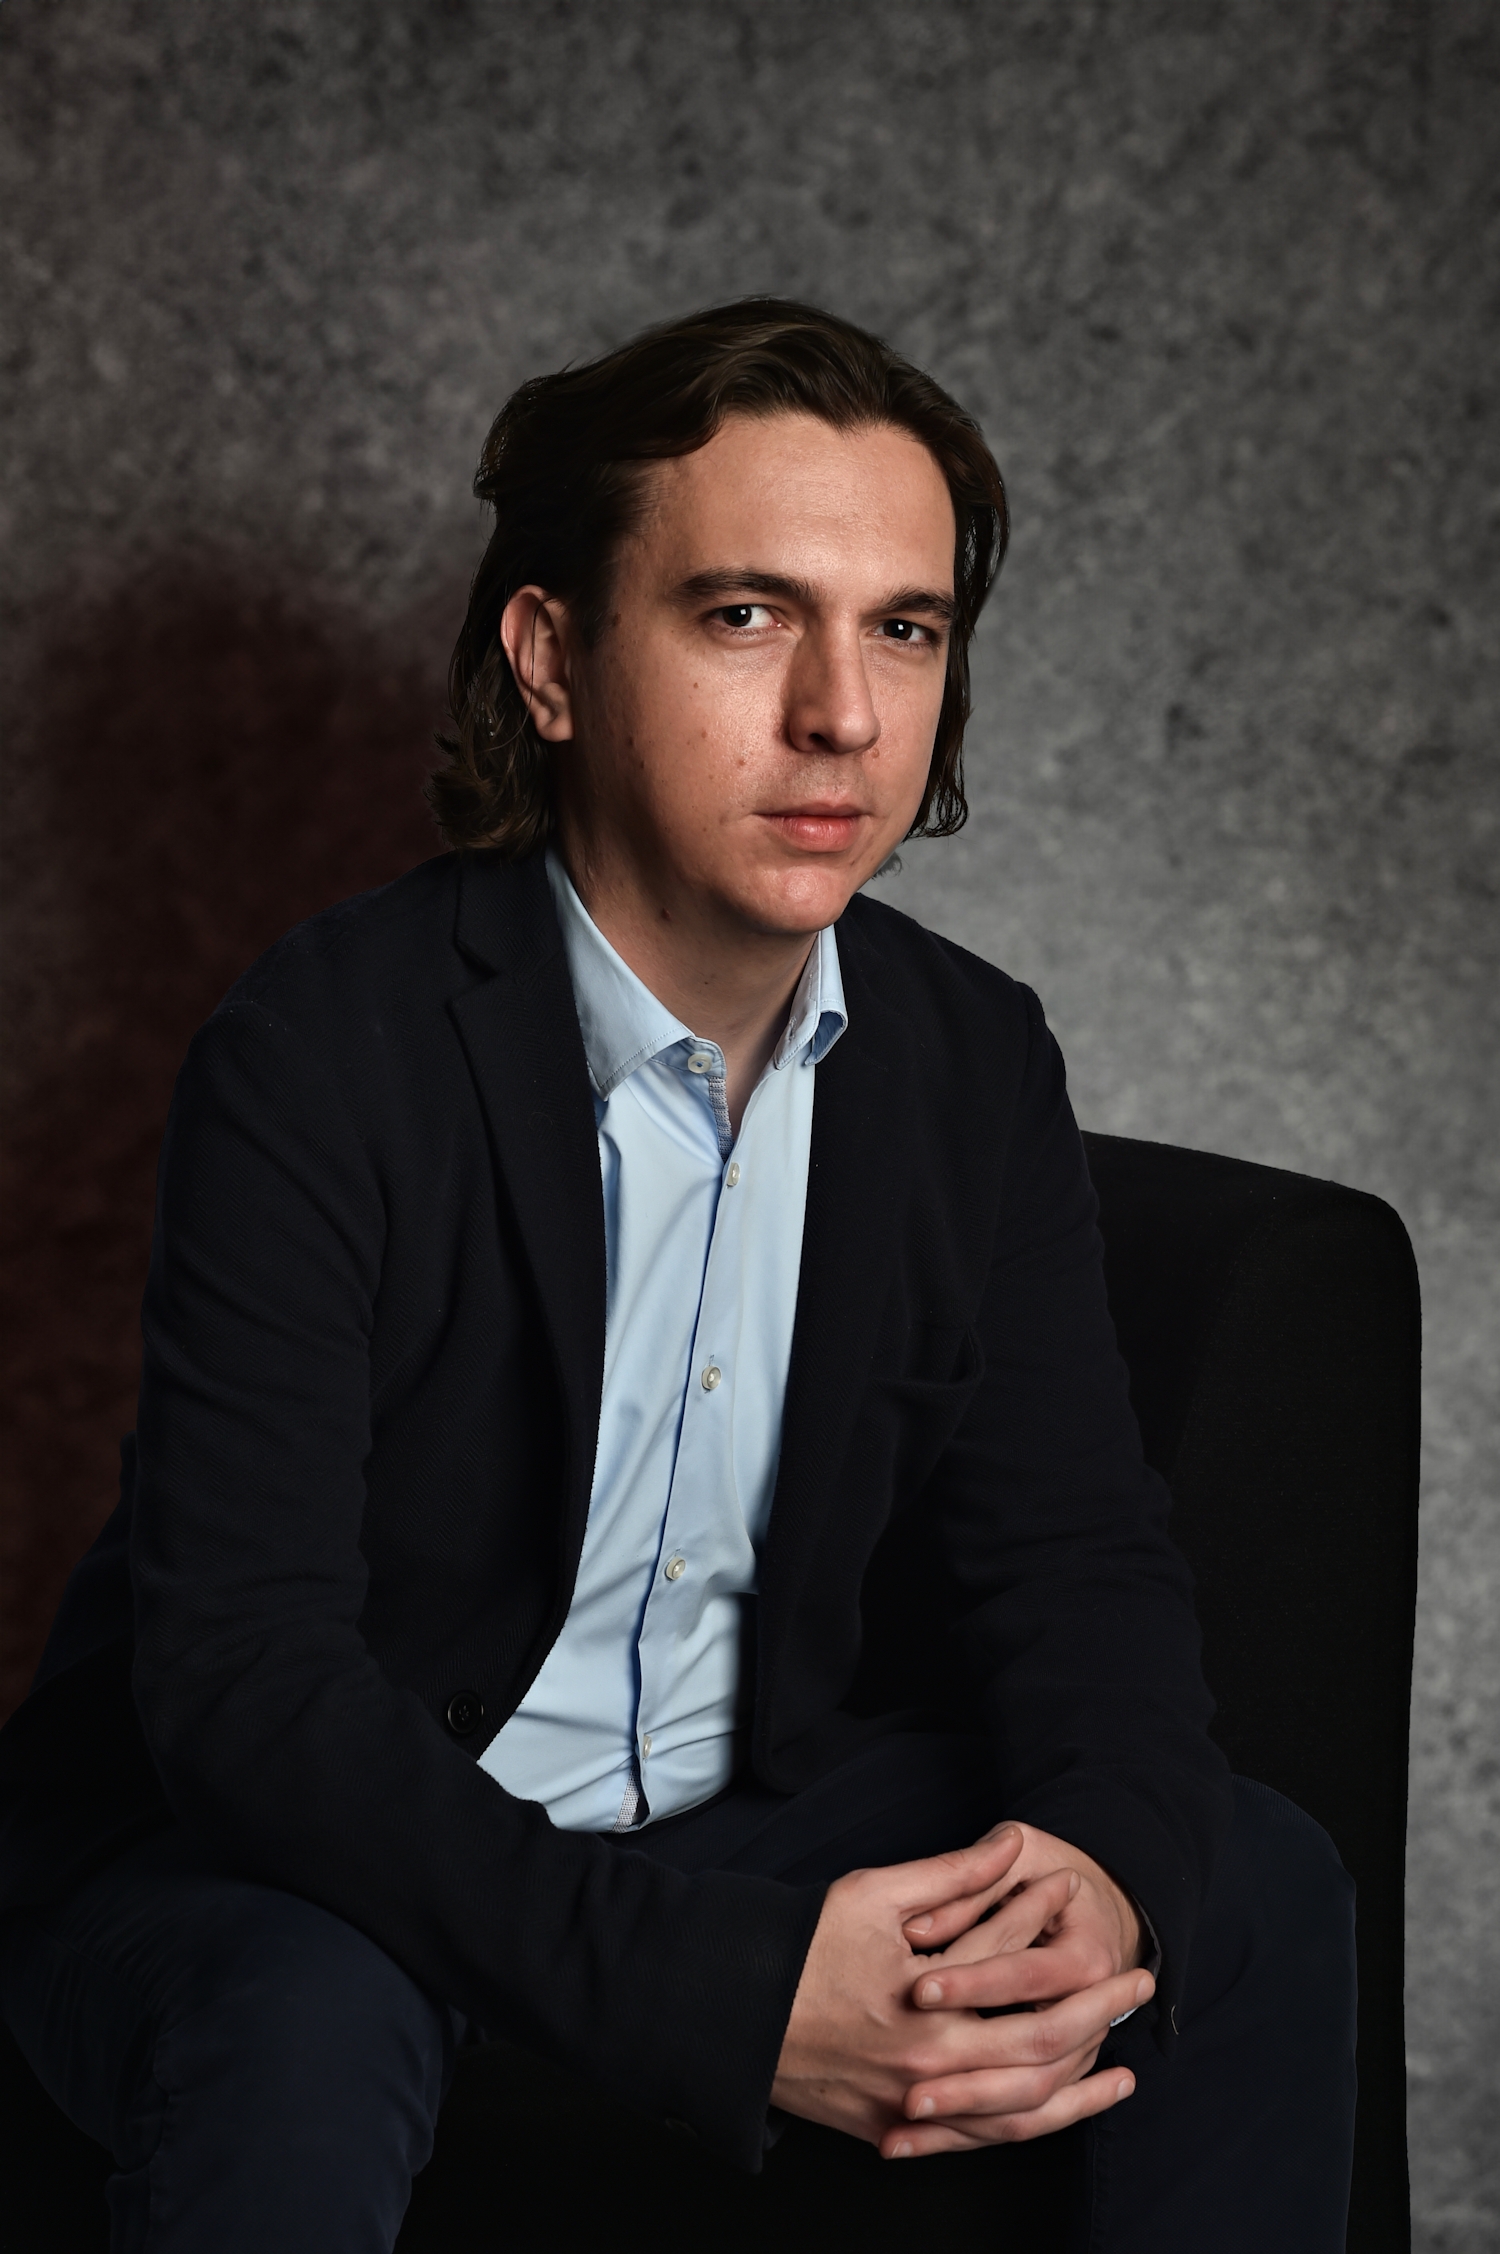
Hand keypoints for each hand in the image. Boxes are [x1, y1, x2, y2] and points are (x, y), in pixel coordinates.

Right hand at [771, 1824, 1151, 2156]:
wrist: (732, 2012)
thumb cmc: (801, 1944)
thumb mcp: (875, 1893)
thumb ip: (953, 1874)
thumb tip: (1012, 1842)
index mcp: (926, 2003)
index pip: (1013, 1965)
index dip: (1054, 1929)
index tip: (1087, 1904)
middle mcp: (927, 2064)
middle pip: (1037, 2049)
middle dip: (1096, 2015)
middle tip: (1137, 1988)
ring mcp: (909, 2106)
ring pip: (1017, 2115)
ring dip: (1077, 2094)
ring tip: (1119, 2076)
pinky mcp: (891, 2130)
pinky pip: (974, 2141)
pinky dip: (1023, 2127)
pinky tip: (1051, 2113)